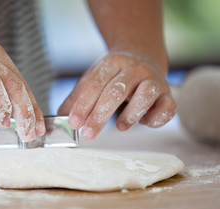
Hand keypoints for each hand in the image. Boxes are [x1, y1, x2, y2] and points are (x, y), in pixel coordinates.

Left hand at [58, 53, 175, 139]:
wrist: (142, 55)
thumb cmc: (113, 75)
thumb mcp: (92, 80)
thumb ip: (76, 98)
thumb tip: (59, 118)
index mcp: (111, 64)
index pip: (95, 84)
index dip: (83, 105)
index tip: (74, 123)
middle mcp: (134, 69)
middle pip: (116, 91)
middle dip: (100, 115)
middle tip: (88, 134)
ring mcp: (153, 80)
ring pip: (145, 95)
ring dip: (131, 114)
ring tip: (119, 127)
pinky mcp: (167, 93)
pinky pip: (168, 106)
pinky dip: (156, 118)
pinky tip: (144, 123)